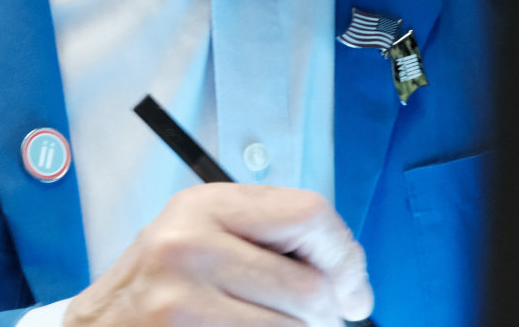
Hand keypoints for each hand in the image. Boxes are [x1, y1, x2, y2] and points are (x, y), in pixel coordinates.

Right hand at [64, 184, 373, 326]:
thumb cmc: (166, 285)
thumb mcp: (207, 236)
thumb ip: (270, 240)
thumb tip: (353, 284)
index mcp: (205, 205)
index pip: (310, 214)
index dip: (345, 257)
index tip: (352, 290)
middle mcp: (190, 244)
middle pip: (311, 288)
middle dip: (325, 315)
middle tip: (308, 321)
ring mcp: (182, 299)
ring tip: (263, 326)